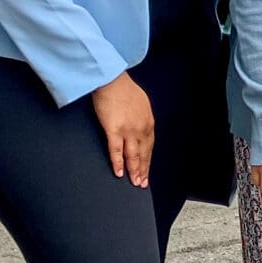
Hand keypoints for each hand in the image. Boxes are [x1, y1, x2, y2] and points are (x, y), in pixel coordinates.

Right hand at [90, 72, 154, 187]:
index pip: (149, 146)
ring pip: (133, 156)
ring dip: (134, 171)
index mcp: (148, 122)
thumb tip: (140, 126)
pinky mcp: (113, 130)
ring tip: (134, 182)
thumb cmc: (123, 88)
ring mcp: (128, 130)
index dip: (148, 160)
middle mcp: (141, 128)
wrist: (112, 79)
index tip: (147, 170)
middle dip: (143, 170)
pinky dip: (118, 163)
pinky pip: (116, 151)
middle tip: (142, 183)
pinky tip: (119, 172)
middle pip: (143, 154)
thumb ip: (141, 118)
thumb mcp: (141, 103)